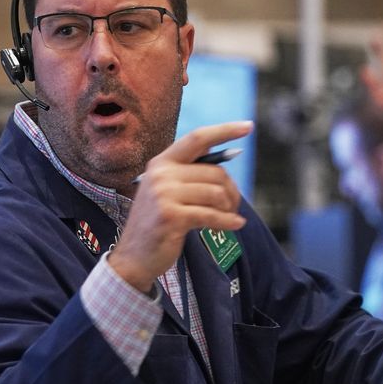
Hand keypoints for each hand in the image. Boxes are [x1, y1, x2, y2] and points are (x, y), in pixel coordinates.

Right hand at [108, 121, 252, 292]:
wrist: (134, 257)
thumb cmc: (157, 223)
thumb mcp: (167, 191)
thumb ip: (191, 174)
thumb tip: (229, 157)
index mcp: (161, 163)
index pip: (197, 138)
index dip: (224, 131)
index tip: (248, 127)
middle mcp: (161, 174)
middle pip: (215, 172)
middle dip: (232, 191)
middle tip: (233, 206)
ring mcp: (164, 195)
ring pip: (216, 193)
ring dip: (230, 208)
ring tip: (229, 217)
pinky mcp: (171, 216)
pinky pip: (212, 215)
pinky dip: (228, 222)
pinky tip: (235, 225)